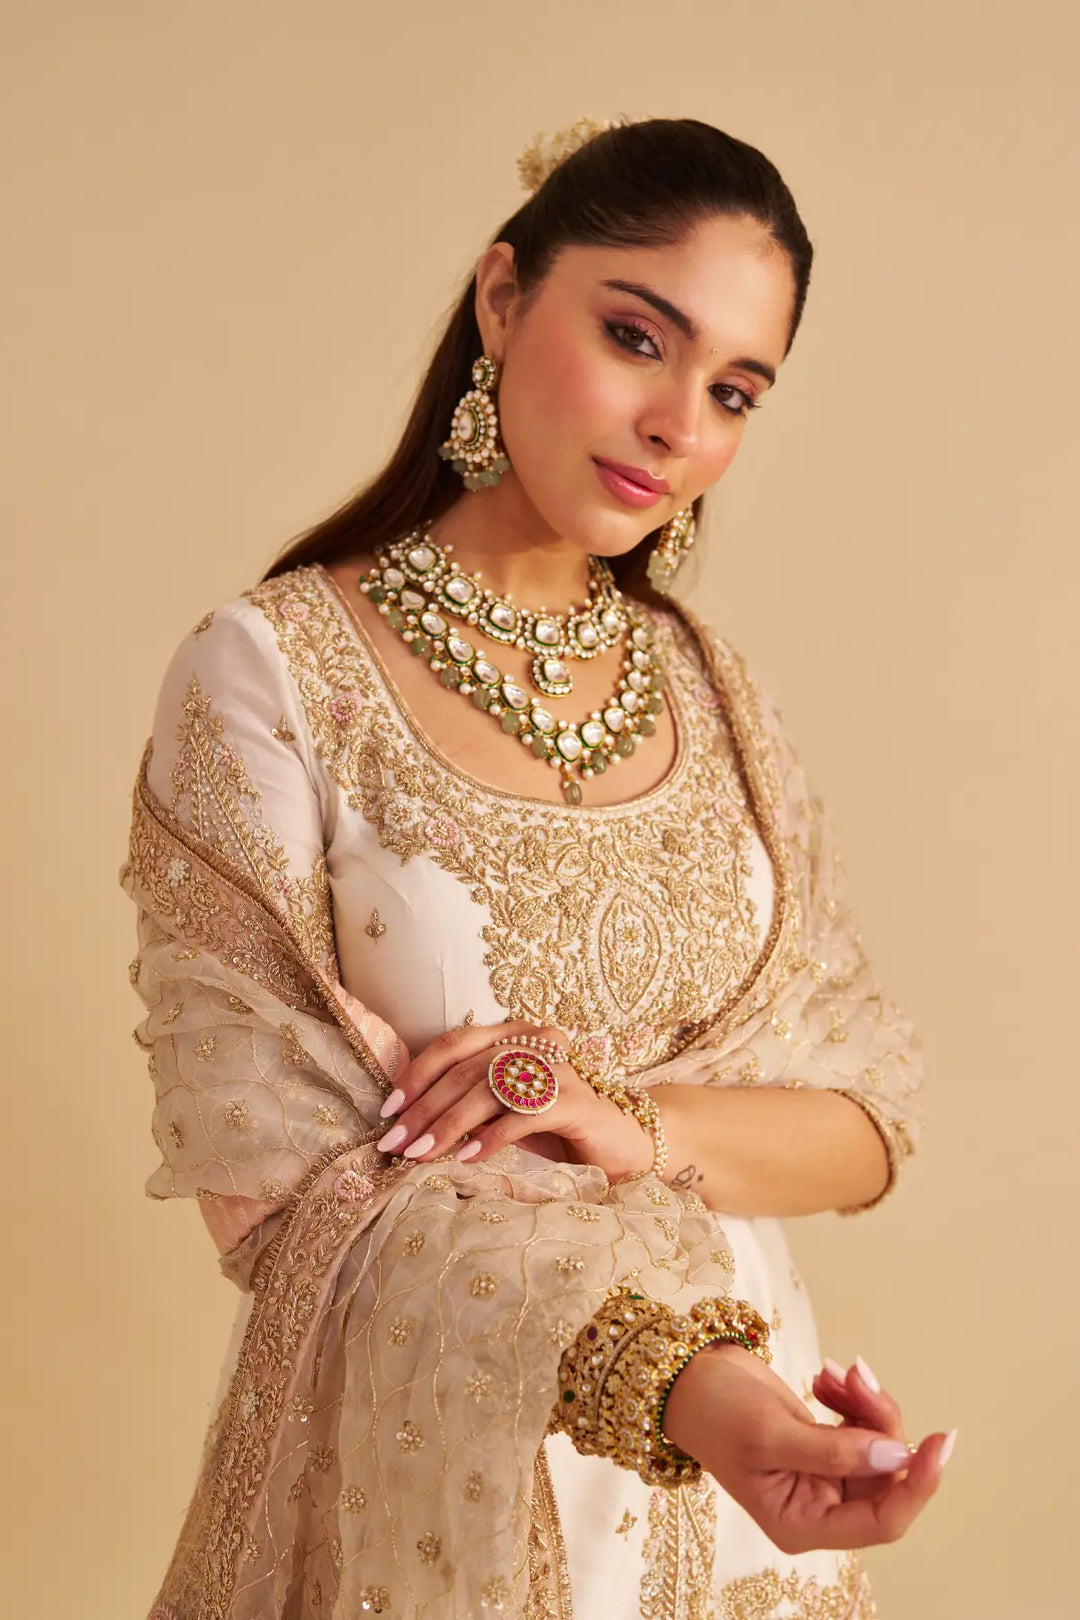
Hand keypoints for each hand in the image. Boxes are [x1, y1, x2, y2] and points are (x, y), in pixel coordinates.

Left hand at [375, 1020, 653, 1180]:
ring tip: (422, 1152)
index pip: (456, 1043)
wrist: (622, 1148)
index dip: (417, 1073)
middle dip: (424, 1106)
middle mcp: (537, 1043)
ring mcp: (559, 1070)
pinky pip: (525, 1113)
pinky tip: (468, 1157)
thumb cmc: (557, 1132)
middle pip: (467, 1068)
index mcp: (515, 1036)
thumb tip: (407, 1123)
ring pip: (491, 1087)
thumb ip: (468, 1105)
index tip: (388, 1110)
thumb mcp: (505, 1113)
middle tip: (395, 1141)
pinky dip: (492, 1136)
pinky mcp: (576, 1101)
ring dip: (450, 1123)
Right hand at [663, 1342, 951, 1552]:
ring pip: (879, 1445)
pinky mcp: (825, 1444)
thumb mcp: (770, 1434)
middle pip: (885, 1476)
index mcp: (803, 1524)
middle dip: (880, 1421)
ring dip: (866, 1403)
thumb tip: (899, 1456)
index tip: (940, 1442)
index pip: (881, 1521)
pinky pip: (863, 1425)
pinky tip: (825, 1376)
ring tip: (835, 1371)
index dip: (916, 1485)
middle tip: (858, 1374)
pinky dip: (853, 1396)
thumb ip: (836, 1452)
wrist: (688, 1379)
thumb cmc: (716, 1413)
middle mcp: (819, 1508)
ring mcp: (824, 1475)